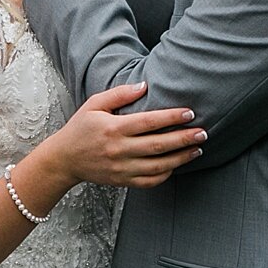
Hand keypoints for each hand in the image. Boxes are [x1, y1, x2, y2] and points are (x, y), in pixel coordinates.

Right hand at [38, 81, 205, 189]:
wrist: (64, 159)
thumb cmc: (80, 128)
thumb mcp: (94, 104)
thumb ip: (119, 94)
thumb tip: (145, 85)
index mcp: (113, 128)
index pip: (148, 122)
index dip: (171, 117)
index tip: (189, 113)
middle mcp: (119, 150)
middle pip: (158, 145)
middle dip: (184, 138)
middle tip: (203, 132)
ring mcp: (121, 168)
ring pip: (158, 165)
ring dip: (181, 158)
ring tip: (197, 149)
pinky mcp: (122, 181)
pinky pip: (149, 181)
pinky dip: (166, 174)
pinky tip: (176, 165)